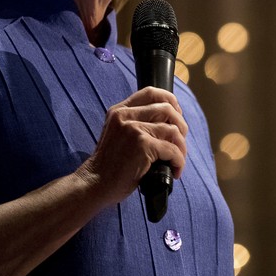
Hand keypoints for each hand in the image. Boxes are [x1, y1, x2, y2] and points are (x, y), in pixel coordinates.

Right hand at [77, 87, 186, 205]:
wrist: (94, 184)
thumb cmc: (110, 165)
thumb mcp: (118, 134)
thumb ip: (136, 123)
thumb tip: (170, 121)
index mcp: (120, 110)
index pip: (151, 92)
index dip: (170, 100)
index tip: (177, 115)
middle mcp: (126, 116)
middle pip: (167, 108)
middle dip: (181, 125)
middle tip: (180, 143)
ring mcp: (134, 129)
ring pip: (173, 130)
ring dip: (181, 147)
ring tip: (177, 161)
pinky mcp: (142, 145)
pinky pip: (172, 149)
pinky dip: (179, 161)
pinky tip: (175, 170)